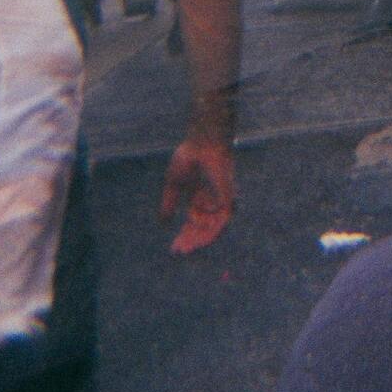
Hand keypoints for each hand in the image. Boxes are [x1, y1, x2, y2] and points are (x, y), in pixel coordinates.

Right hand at [160, 134, 234, 255]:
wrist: (202, 141)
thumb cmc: (189, 156)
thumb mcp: (173, 183)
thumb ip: (169, 202)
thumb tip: (164, 223)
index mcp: (200, 196)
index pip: (195, 222)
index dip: (186, 235)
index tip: (175, 248)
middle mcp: (212, 200)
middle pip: (205, 227)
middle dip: (192, 239)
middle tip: (180, 250)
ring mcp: (221, 197)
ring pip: (215, 225)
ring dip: (202, 237)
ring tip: (187, 245)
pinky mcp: (228, 193)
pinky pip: (224, 216)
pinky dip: (213, 225)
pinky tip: (198, 230)